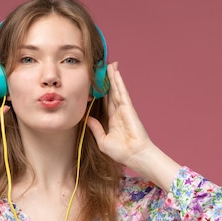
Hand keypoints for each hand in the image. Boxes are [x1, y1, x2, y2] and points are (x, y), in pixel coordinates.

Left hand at [87, 62, 180, 189]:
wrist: (134, 155)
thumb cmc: (121, 152)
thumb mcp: (103, 140)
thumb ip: (95, 128)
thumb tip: (87, 118)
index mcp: (112, 120)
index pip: (105, 102)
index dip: (101, 92)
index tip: (96, 83)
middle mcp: (118, 112)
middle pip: (111, 92)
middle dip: (107, 80)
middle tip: (103, 68)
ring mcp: (124, 109)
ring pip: (116, 89)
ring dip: (113, 77)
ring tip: (110, 65)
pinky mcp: (129, 108)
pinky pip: (122, 92)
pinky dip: (119, 82)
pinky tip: (116, 73)